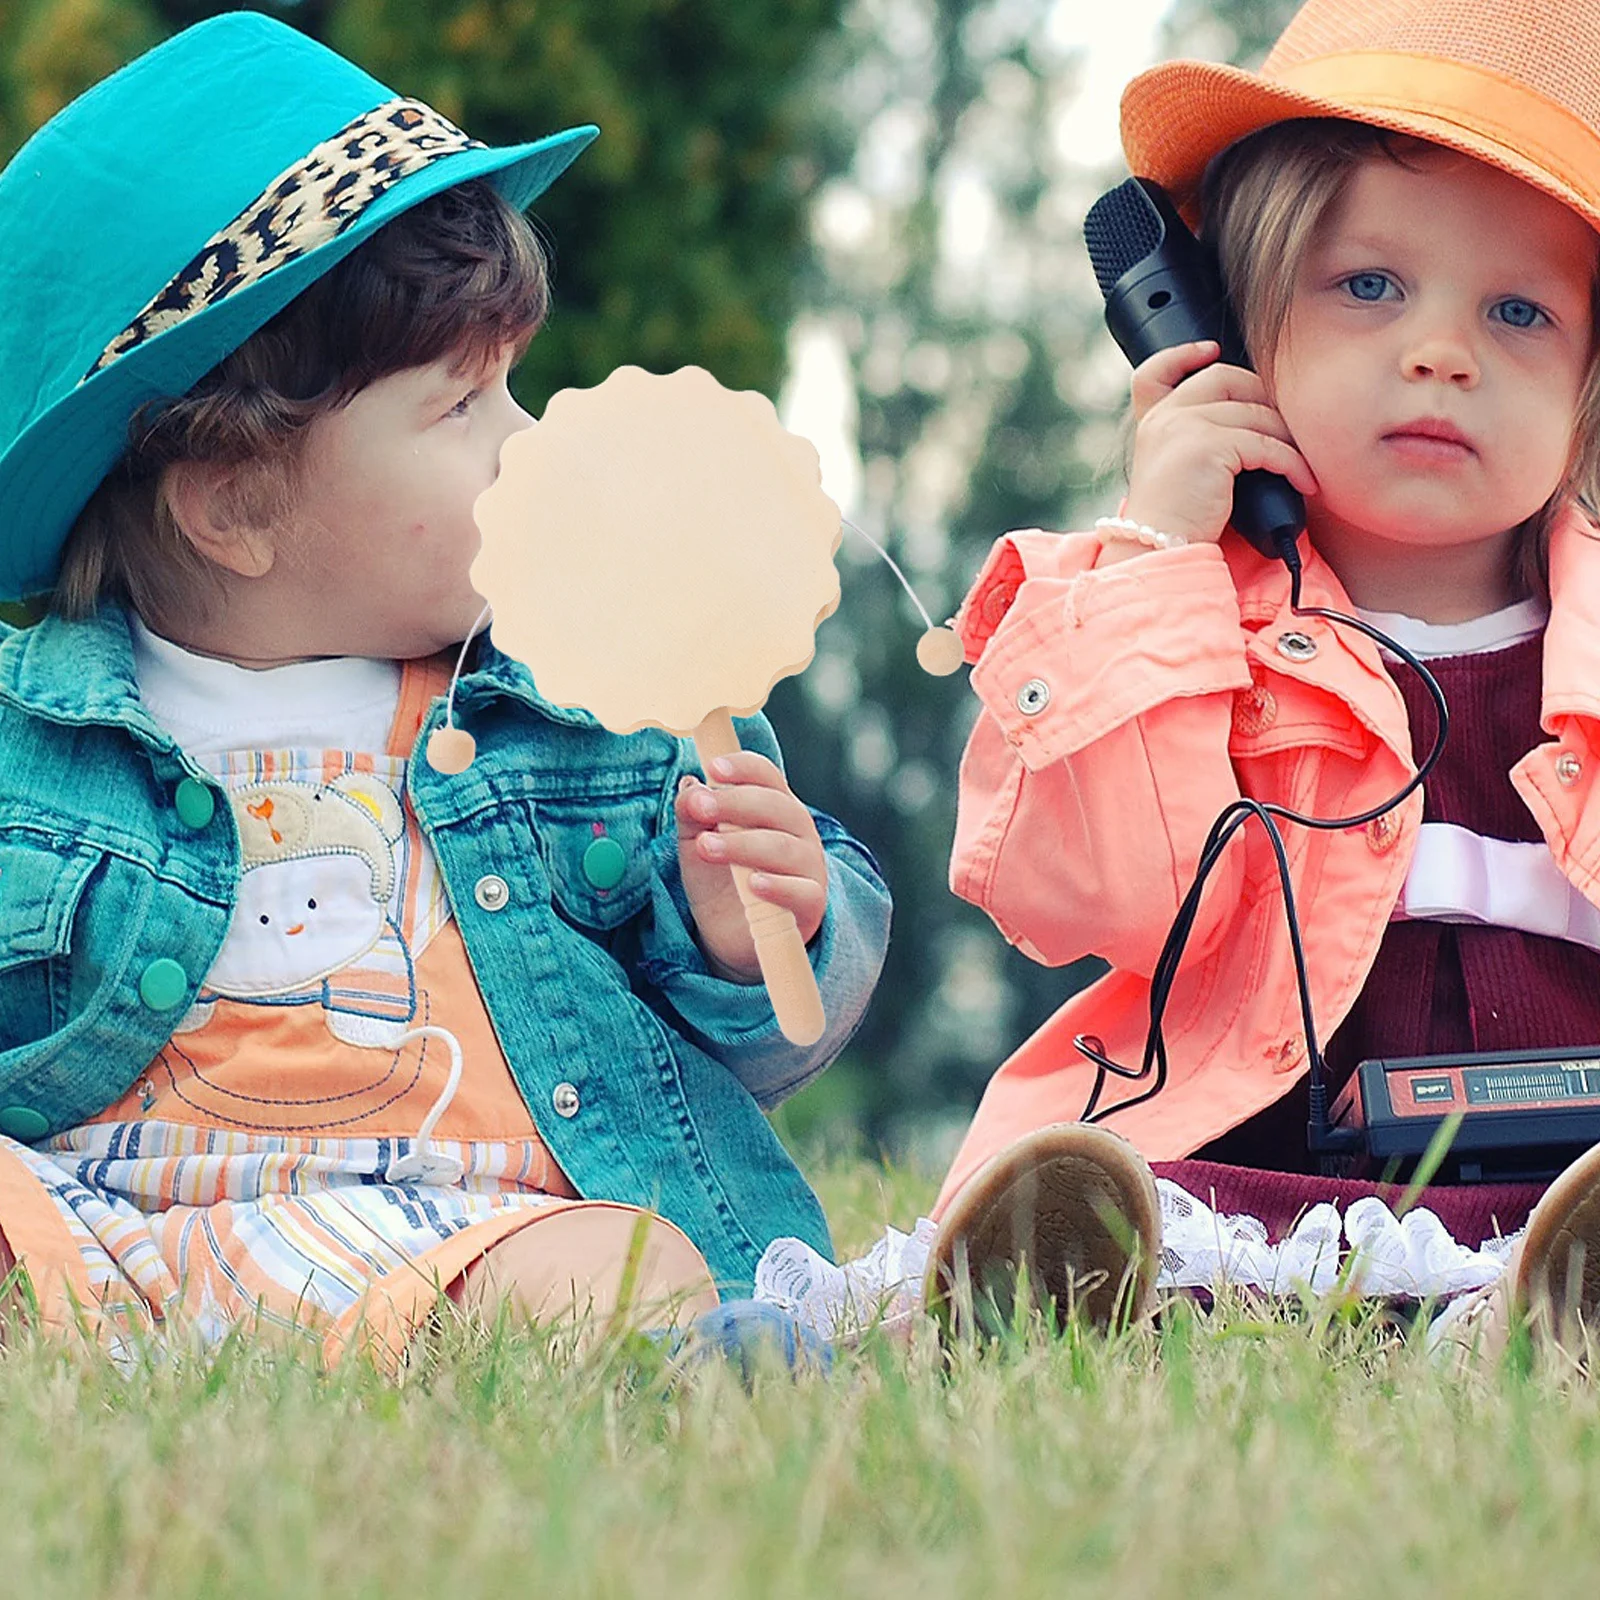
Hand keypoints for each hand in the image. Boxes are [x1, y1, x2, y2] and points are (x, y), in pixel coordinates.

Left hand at [674, 752, 828, 982]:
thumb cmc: (721, 880)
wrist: (731, 937)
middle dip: (734, 804)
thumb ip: (692, 813)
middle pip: (775, 806)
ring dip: (742, 844)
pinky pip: (802, 892)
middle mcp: (798, 831)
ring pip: (784, 847)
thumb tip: (690, 786)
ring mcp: (808, 867)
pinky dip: (778, 886)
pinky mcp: (810, 906)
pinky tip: (752, 883)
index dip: (743, 767)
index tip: (713, 768)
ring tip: (707, 847)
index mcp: (774, 807)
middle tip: (699, 808)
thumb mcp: (697, 842)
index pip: (767, 776)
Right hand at [1101, 340, 1317, 564]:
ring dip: (1288, 438)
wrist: (1158, 551)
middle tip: (1286, 428)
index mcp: (1152, 422)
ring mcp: (1184, 426)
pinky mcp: (1207, 445)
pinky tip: (1303, 482)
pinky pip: (1266, 444)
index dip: (1183, 354)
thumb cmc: (1177, 523)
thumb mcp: (1178, 471)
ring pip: (1256, 413)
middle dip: (1264, 397)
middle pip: (1225, 379)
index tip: (1210, 350)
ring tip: (1304, 464)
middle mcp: (1164, 417)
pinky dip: (1293, 464)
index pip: (1155, 372)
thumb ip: (1196, 441)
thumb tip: (1255, 423)